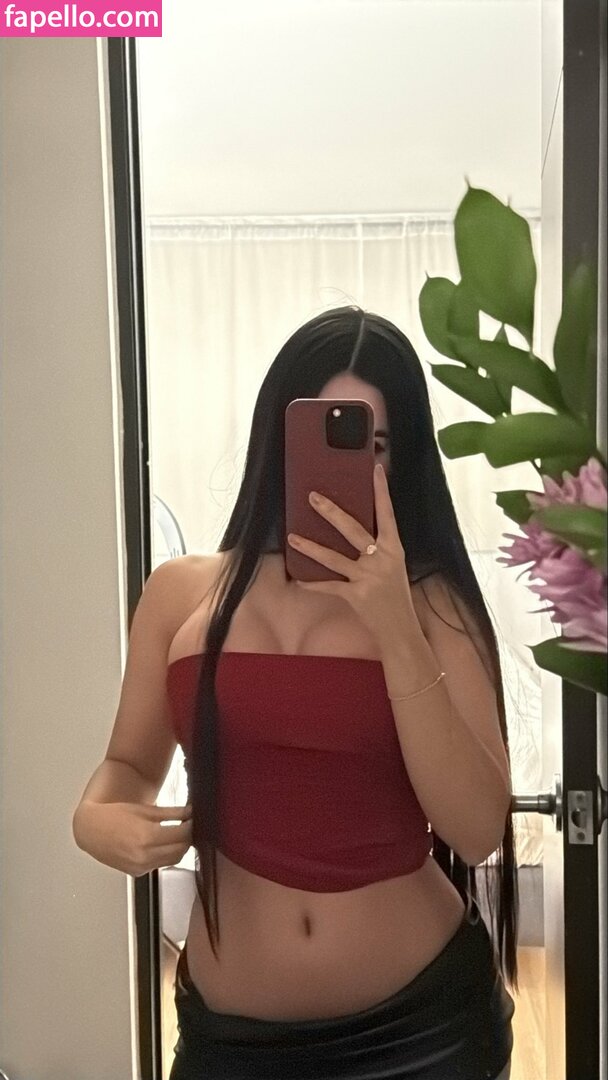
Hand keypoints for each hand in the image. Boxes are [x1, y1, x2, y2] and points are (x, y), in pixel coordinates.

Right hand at [73, 800, 192, 876]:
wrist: (91, 830)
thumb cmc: (114, 816)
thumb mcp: (145, 810)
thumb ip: (171, 813)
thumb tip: (191, 812)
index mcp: (147, 837)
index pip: (183, 835)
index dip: (192, 826)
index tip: (195, 818)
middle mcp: (144, 856)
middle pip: (181, 850)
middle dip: (188, 838)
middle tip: (189, 826)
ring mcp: (140, 867)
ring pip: (172, 860)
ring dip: (179, 848)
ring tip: (177, 833)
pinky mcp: (137, 873)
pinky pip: (159, 865)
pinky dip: (165, 855)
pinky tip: (162, 844)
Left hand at [287, 464, 420, 650]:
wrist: (401, 629)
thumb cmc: (396, 596)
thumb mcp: (393, 567)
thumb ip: (377, 550)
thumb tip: (352, 532)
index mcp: (393, 549)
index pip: (387, 514)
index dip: (382, 491)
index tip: (376, 470)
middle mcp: (380, 559)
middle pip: (352, 530)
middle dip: (330, 512)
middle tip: (312, 497)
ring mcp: (367, 577)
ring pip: (333, 558)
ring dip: (310, 547)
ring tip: (292, 537)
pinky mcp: (355, 595)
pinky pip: (329, 586)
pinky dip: (313, 584)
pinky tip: (299, 581)